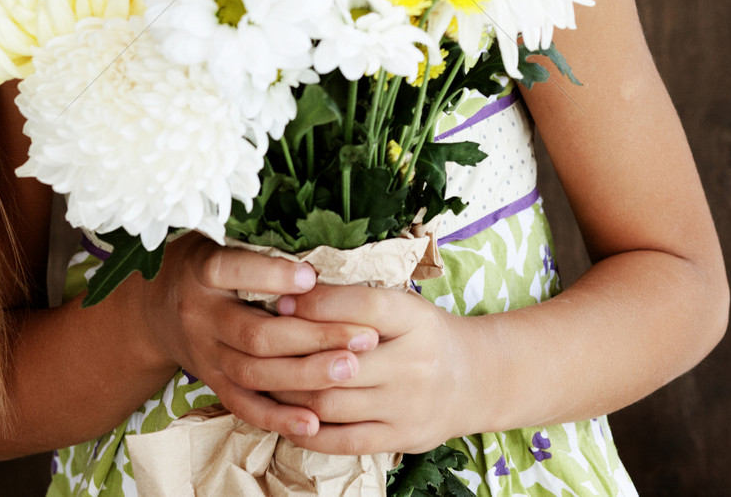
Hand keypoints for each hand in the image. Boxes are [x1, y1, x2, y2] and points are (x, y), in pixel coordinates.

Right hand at [139, 233, 380, 438]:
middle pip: (256, 334)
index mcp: (201, 271)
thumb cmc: (201, 261)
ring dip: (306, 375)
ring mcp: (205, 355)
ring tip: (352, 368)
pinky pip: (244, 406)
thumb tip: (314, 238)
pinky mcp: (212, 382)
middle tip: (363, 336)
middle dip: (314, 337)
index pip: (233, 272)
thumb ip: (253, 241)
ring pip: (255, 373)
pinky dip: (278, 418)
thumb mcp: (214, 237)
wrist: (152, 308)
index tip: (312, 277)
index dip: (271, 276)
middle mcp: (200, 315)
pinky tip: (314, 423)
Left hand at [269, 283, 466, 454]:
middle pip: (338, 361)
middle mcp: (413, 363)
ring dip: (289, 393)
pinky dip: (308, 430)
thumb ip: (357, 300)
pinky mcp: (399, 438)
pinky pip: (343, 440)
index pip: (362, 307)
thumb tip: (294, 290)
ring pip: (331, 402)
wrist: (473, 379)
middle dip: (291, 354)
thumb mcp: (402, 305)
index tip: (282, 299)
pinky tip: (285, 417)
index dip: (318, 304)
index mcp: (414, 318)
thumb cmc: (424, 334)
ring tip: (262, 379)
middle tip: (257, 345)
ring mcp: (406, 405)